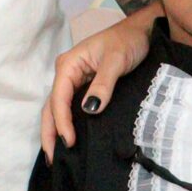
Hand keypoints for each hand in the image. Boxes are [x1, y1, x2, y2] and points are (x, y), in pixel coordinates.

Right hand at [40, 4, 156, 158]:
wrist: (141, 32)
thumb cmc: (128, 41)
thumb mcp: (116, 61)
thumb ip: (102, 84)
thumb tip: (89, 110)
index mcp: (69, 64)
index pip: (58, 98)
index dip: (61, 121)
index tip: (69, 142)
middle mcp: (67, 72)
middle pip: (51, 106)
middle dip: (50, 132)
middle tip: (53, 159)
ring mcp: (74, 79)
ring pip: (58, 108)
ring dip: (55, 130)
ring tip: (57, 155)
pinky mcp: (84, 85)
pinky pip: (70, 106)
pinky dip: (66, 123)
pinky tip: (69, 138)